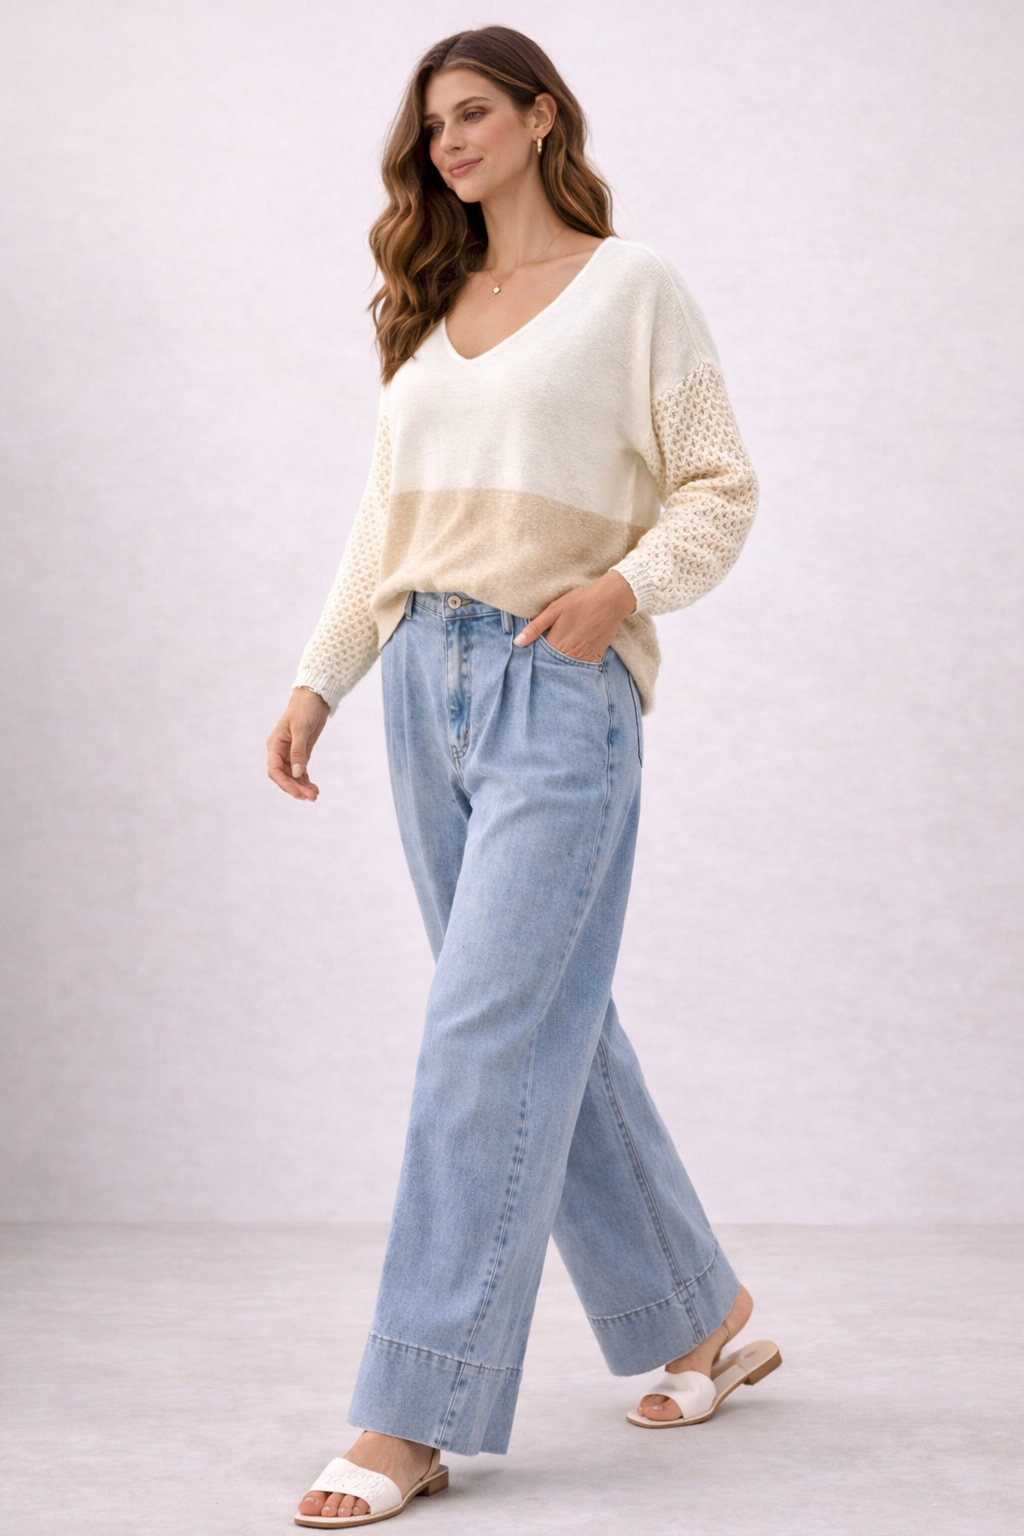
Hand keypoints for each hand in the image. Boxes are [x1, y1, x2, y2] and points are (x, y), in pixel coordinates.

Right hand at [266, 687, 329, 800]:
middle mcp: (280, 751)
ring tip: (314, 796)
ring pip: (294, 776)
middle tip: (311, 797)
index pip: (275, 770)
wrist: (315, 698)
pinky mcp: (302, 753)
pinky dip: (306, 780)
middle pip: (284, 776)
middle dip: (296, 788)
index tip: (297, 793)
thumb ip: (298, 752)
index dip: (284, 784)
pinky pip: (302, 771)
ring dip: (302, 787)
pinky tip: (314, 788)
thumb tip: (297, 773)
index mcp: (274, 745)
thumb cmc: (304, 709)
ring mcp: (291, 753)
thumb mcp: (300, 730)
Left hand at [513, 570, 636, 661]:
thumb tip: (518, 643)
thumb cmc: (580, 601)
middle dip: (547, 662)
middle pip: (553, 665)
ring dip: (562, 664)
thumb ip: (535, 628)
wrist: (610, 600)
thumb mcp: (554, 610)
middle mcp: (570, 654)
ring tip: (560, 654)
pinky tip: (573, 657)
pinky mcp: (596, 656)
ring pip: (568, 668)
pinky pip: (583, 666)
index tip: (532, 652)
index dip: (535, 656)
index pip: (539, 657)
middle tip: (545, 654)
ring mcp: (584, 657)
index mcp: (557, 643)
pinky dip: (577, 664)